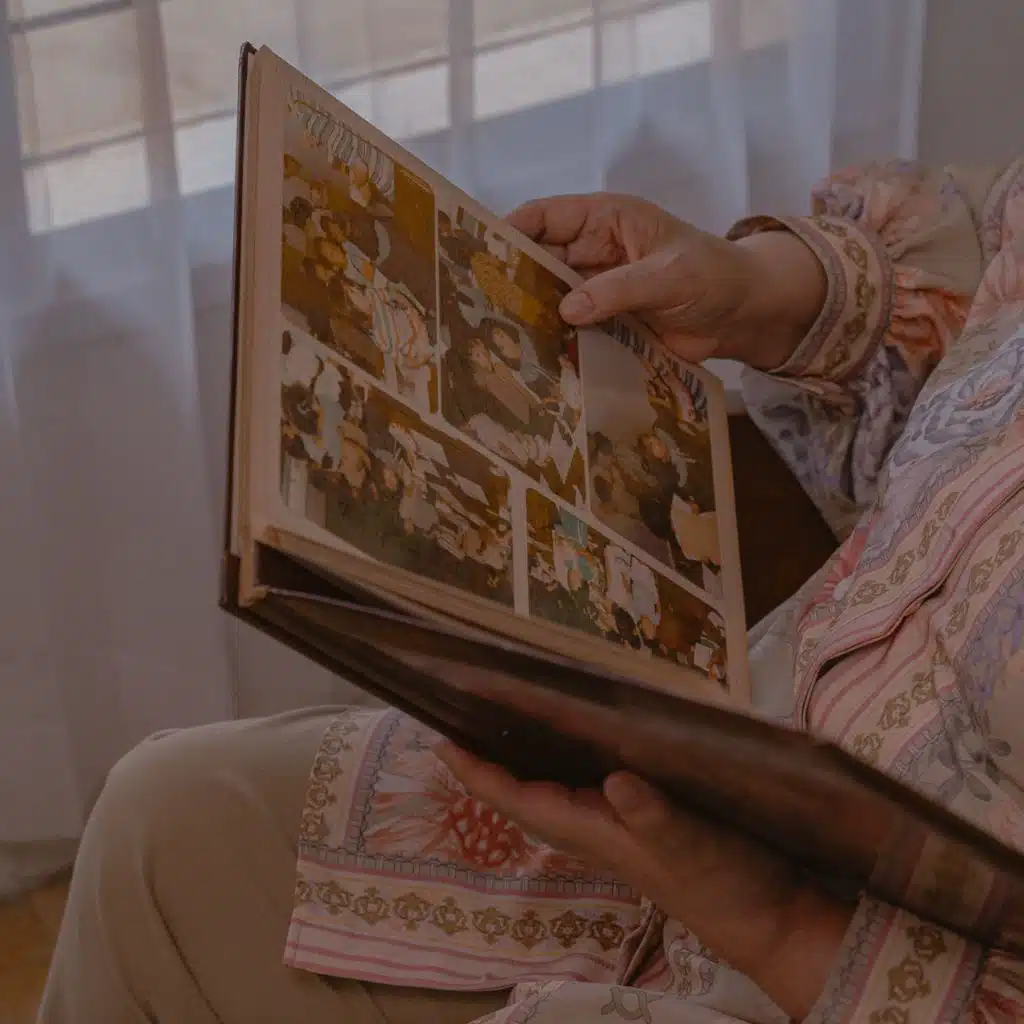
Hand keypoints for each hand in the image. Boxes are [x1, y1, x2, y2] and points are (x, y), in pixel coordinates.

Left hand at [436, 742, 851, 1020]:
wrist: (772, 917)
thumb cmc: (728, 882)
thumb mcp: (693, 846)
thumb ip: (654, 815)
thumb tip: (615, 779)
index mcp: (594, 830)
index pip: (519, 799)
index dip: (479, 774)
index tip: (440, 743)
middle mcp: (596, 827)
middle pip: (525, 793)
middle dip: (489, 762)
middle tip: (459, 718)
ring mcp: (618, 825)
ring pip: (553, 788)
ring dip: (523, 760)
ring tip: (500, 723)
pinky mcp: (644, 819)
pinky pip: (587, 784)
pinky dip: (568, 760)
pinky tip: (576, 741)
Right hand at [506, 193, 826, 368]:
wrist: (743, 315)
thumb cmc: (714, 276)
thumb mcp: (668, 276)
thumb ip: (618, 290)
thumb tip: (567, 309)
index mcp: (606, 220)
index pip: (546, 216)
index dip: (512, 230)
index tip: (482, 252)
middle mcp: (593, 251)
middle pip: (540, 260)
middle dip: (515, 279)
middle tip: (482, 305)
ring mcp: (597, 288)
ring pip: (550, 298)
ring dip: (532, 315)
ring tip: (501, 336)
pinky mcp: (604, 322)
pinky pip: (570, 330)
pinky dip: (555, 341)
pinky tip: (535, 358)